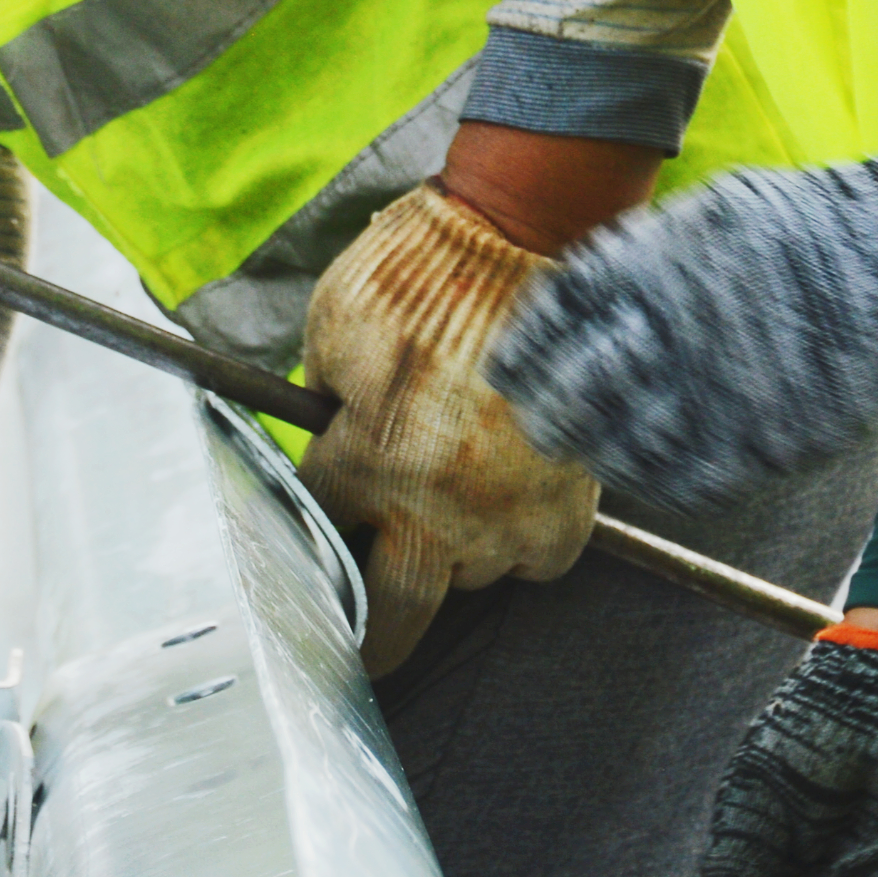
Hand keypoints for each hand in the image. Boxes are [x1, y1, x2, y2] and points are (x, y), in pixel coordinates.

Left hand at [298, 181, 600, 673]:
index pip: (318, 533)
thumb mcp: (332, 325)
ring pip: (471, 580)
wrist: (527, 239)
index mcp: (364, 463)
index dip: (310, 528)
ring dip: (455, 554)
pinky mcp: (567, 509)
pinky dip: (522, 543)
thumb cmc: (421, 271)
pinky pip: (537, 562)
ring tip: (454, 499)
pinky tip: (508, 502)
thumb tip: (325, 427)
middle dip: (374, 637)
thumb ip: (321, 393)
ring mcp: (507, 516)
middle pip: (394, 619)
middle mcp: (434, 509)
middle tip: (370, 637)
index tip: (314, 539)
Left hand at [488, 157, 877, 510]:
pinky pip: (683, 486)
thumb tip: (580, 303)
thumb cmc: (801, 229)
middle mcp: (672, 338)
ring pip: (620, 455)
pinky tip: (652, 466)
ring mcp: (718, 399)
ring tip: (597, 446)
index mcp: (648, 272)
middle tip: (545, 419)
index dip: (522, 355)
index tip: (513, 370)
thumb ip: (637, 257)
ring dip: (599, 453)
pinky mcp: (763, 446)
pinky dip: (656, 483)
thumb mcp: (705, 213)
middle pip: (571, 399)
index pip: (549, 326)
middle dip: (548, 413)